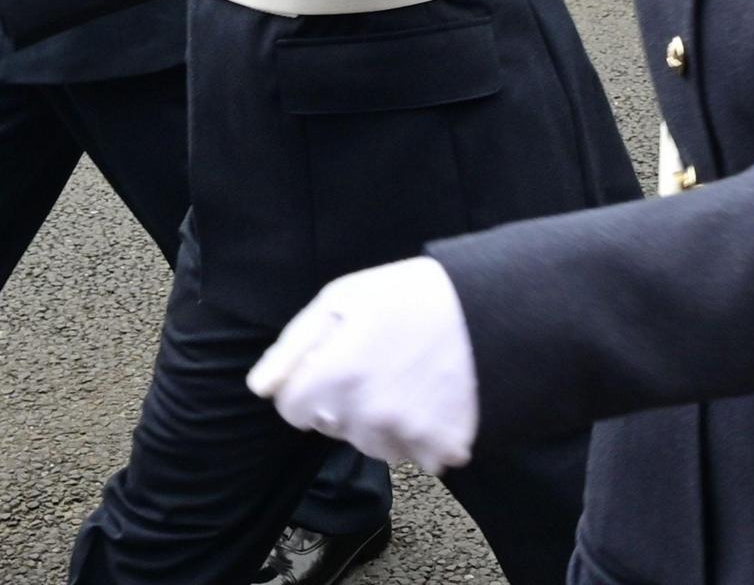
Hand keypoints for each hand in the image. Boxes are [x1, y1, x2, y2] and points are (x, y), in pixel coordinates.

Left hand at [247, 257, 478, 470]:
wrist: (493, 307)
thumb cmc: (410, 295)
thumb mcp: (341, 299)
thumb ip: (293, 347)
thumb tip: (260, 388)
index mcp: (335, 377)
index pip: (292, 410)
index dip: (310, 382)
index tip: (336, 361)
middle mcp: (366, 416)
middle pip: (333, 428)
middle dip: (345, 402)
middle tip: (380, 362)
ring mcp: (407, 437)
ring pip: (374, 446)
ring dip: (383, 423)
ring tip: (409, 379)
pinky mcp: (444, 448)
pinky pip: (419, 457)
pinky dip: (425, 437)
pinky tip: (435, 400)